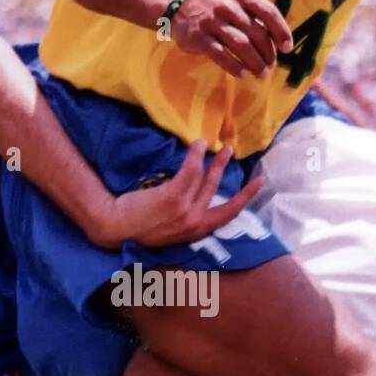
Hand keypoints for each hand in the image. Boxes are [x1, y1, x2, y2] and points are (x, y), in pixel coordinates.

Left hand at [99, 140, 263, 247]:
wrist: (115, 227)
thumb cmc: (138, 226)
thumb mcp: (169, 227)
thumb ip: (185, 214)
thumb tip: (194, 193)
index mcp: (196, 232)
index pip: (228, 214)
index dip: (246, 197)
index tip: (259, 183)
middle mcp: (195, 223)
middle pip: (216, 189)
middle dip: (224, 167)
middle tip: (229, 149)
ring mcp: (185, 211)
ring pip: (205, 177)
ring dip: (211, 158)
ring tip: (211, 143)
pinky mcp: (174, 197)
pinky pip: (191, 170)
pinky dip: (195, 155)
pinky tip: (196, 144)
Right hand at [170, 0, 293, 78]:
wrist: (179, 7)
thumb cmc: (217, 11)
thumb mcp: (237, 3)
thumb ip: (256, 18)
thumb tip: (279, 43)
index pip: (268, 12)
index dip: (281, 31)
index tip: (287, 48)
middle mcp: (227, 5)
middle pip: (256, 33)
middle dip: (267, 53)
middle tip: (270, 67)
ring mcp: (212, 21)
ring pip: (241, 44)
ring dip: (254, 63)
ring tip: (261, 74)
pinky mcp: (198, 37)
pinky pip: (221, 54)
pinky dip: (234, 66)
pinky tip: (243, 74)